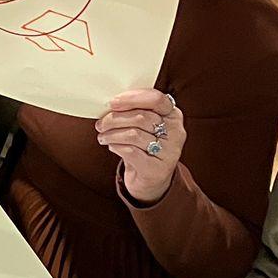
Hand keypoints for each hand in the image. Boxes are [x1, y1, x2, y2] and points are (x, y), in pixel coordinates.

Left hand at [98, 87, 184, 202]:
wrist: (151, 179)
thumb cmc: (143, 147)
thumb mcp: (144, 126)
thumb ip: (134, 111)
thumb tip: (111, 104)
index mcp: (173, 115)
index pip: (156, 99)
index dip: (132, 98)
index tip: (113, 103)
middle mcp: (176, 132)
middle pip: (141, 117)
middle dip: (115, 119)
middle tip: (101, 124)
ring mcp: (169, 152)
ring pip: (134, 134)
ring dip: (112, 134)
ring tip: (103, 136)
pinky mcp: (157, 169)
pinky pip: (130, 151)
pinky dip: (116, 146)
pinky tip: (112, 146)